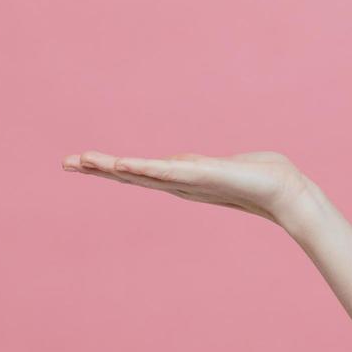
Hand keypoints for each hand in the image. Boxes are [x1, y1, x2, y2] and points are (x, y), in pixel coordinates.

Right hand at [61, 149, 322, 229]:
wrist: (285, 191)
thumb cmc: (263, 177)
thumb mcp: (228, 167)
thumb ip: (210, 166)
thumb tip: (206, 166)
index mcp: (183, 178)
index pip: (141, 172)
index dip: (112, 168)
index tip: (83, 162)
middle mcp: (180, 183)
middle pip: (132, 175)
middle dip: (100, 169)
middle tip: (67, 162)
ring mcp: (188, 181)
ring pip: (143, 173)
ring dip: (113, 167)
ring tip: (84, 161)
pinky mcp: (200, 177)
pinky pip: (165, 172)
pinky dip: (143, 168)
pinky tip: (122, 164)